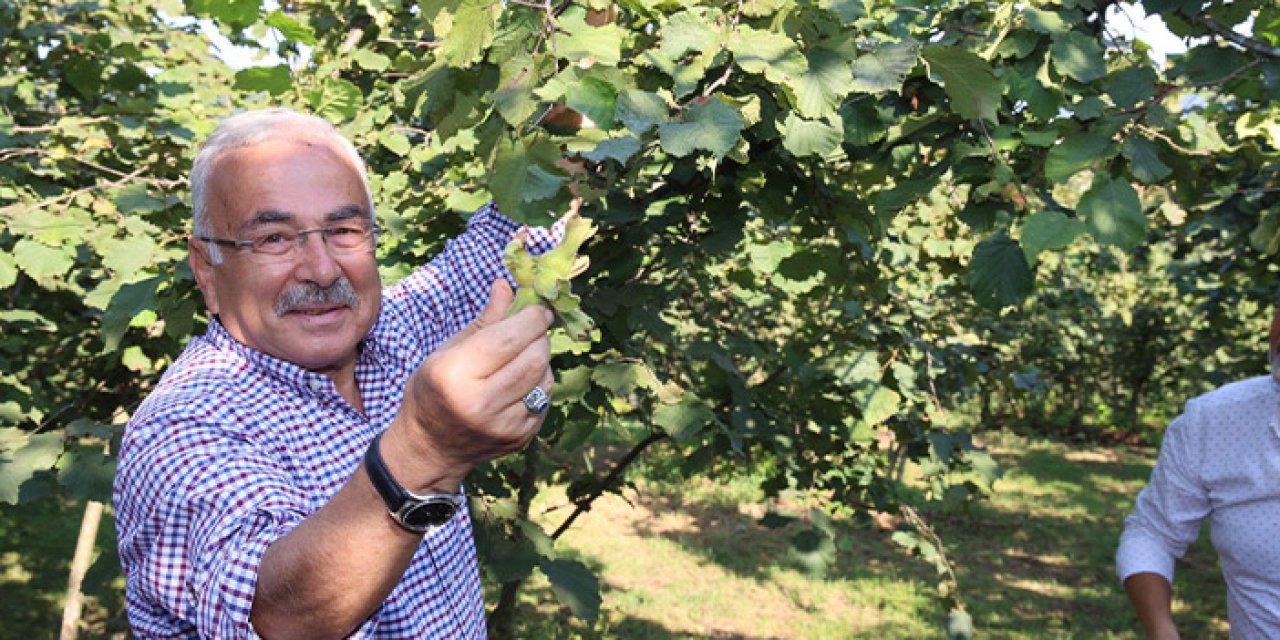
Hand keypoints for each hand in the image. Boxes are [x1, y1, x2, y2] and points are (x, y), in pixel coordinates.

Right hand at [388, 279, 553, 490]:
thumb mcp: (449, 351)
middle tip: (532, 330)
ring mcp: (503, 425)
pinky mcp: (520, 439)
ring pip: (545, 378)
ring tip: (522, 357)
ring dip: (541, 361)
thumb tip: (507, 285)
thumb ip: (485, 321)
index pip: (511, 337)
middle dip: (540, 337)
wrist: (431, 447)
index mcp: (456, 374)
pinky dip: (539, 385)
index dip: (532, 318)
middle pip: (535, 357)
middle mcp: (481, 403)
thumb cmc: (435, 390)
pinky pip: (544, 400)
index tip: (538, 309)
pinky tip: (521, 383)